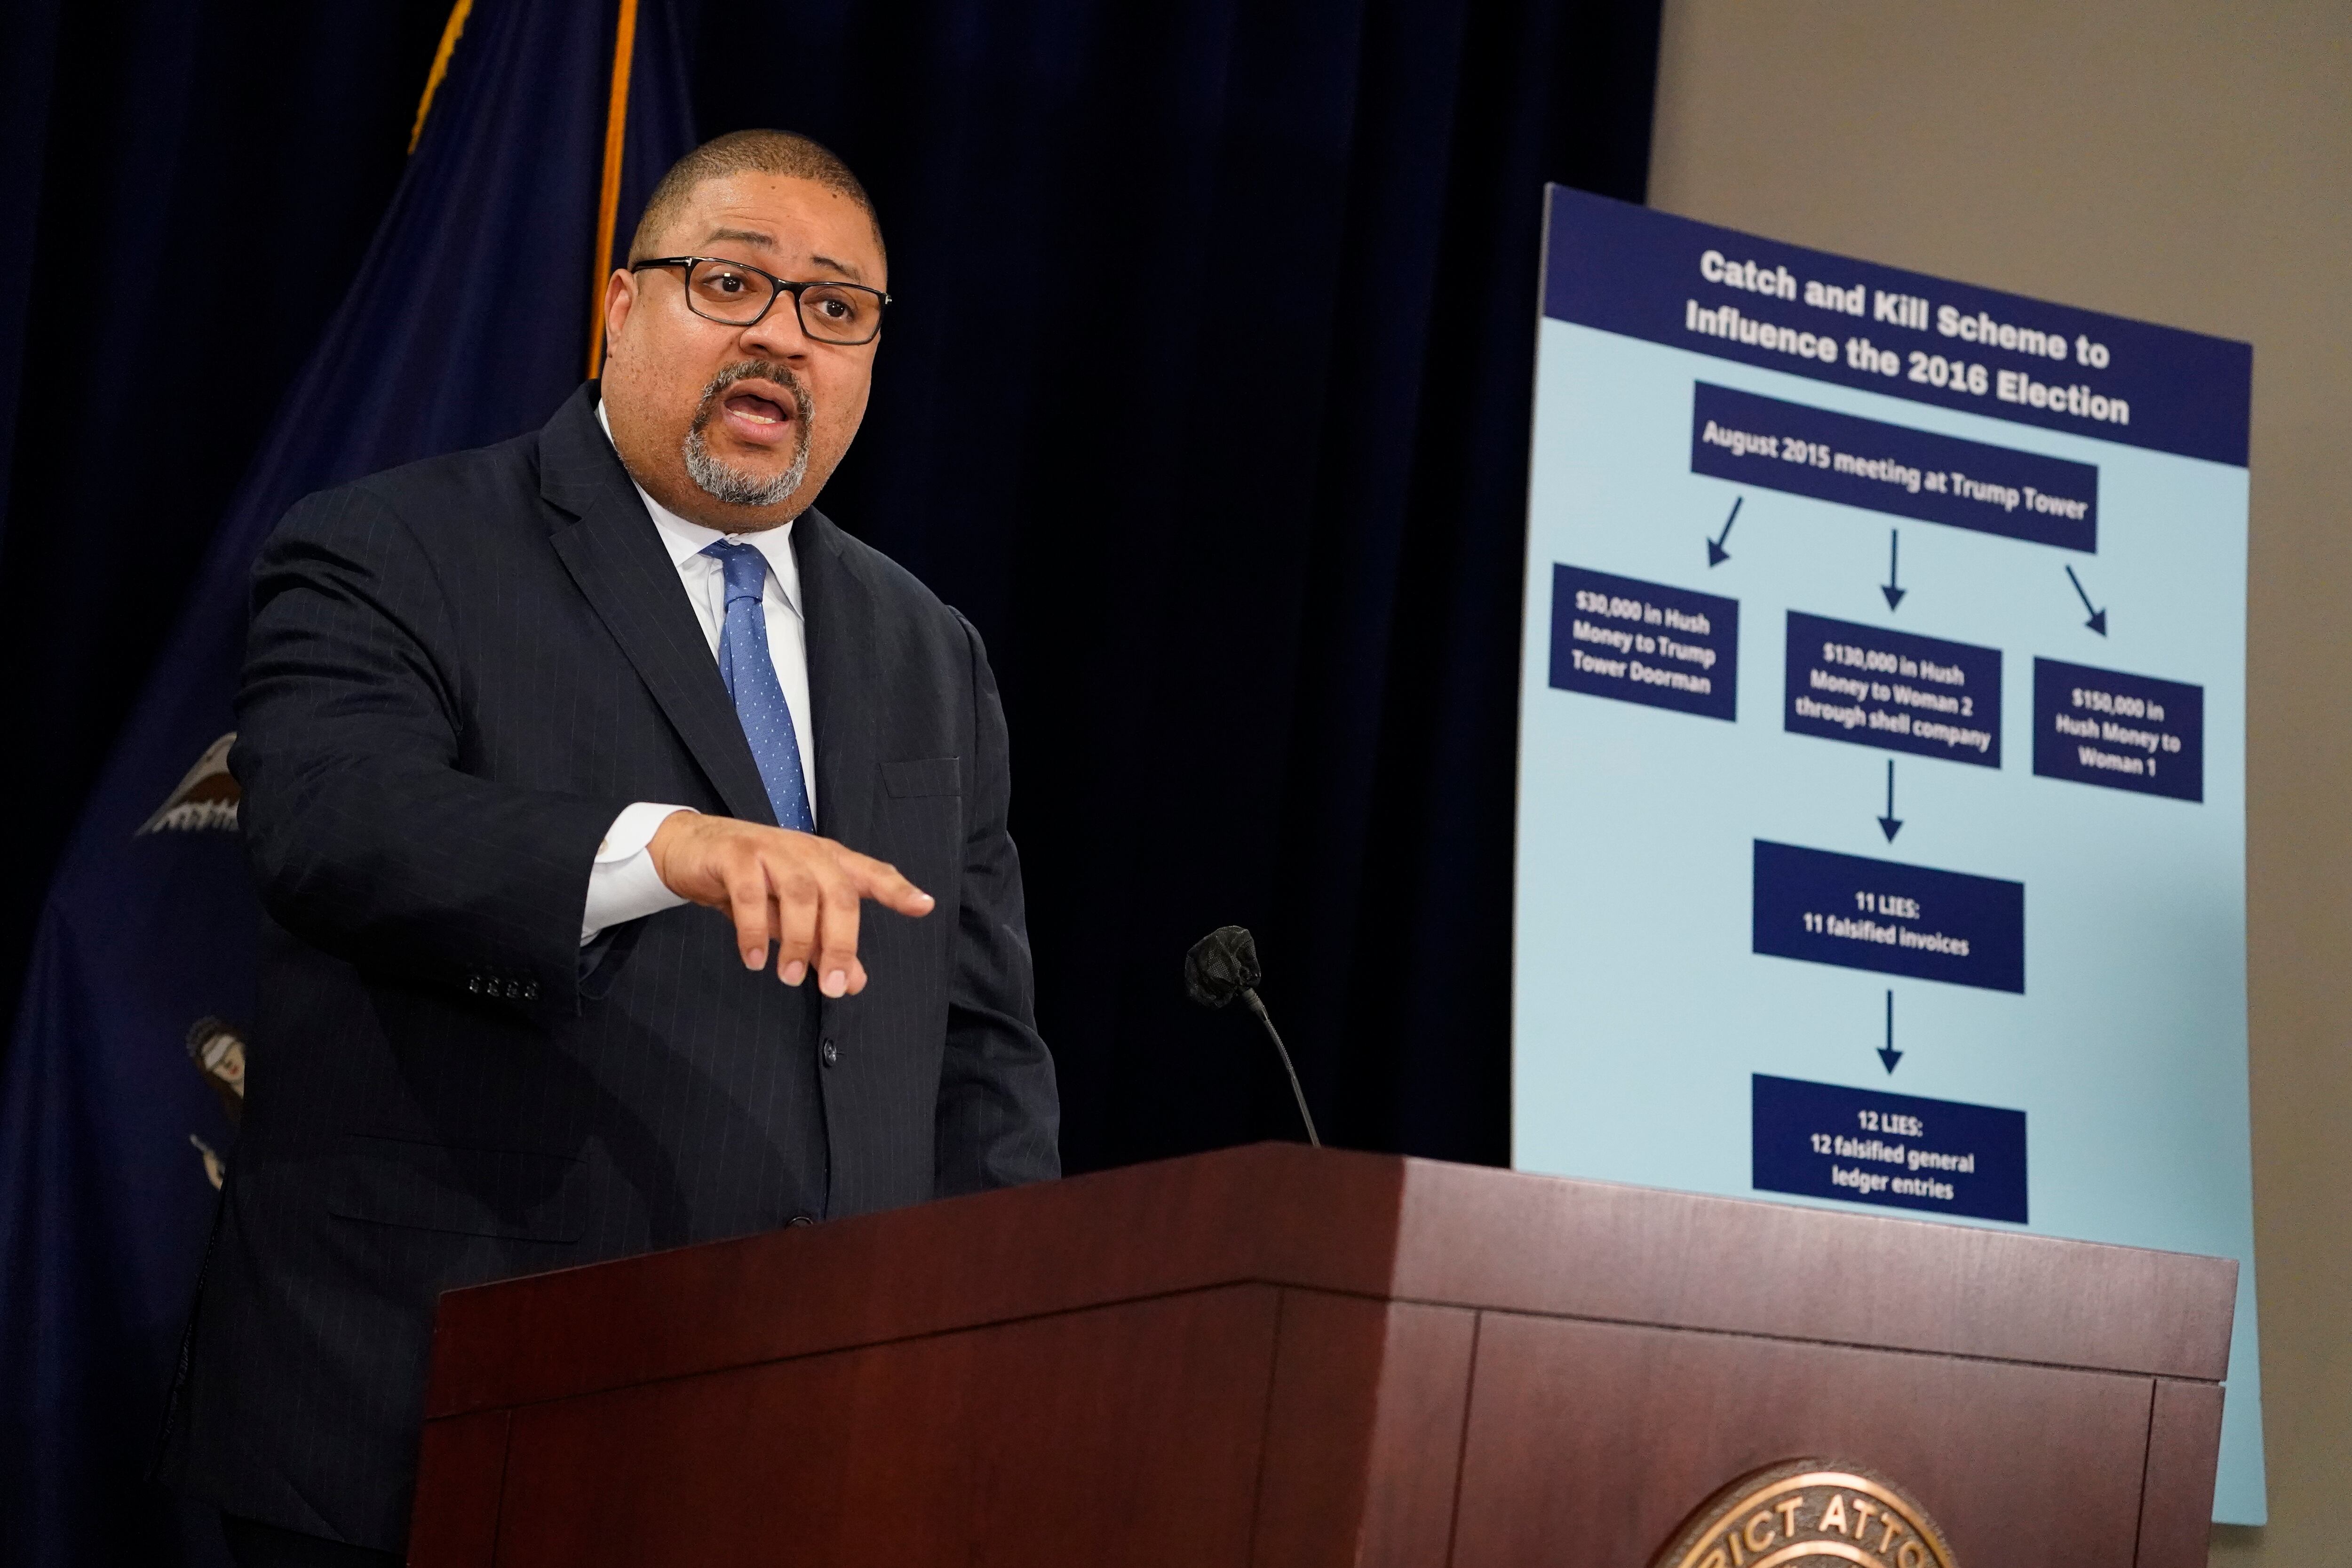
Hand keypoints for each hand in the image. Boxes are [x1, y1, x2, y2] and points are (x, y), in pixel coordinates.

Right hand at [647, 812, 932, 994]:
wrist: (691, 849)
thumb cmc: (751, 882)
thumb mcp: (790, 916)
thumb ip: (823, 945)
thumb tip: (854, 982)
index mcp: (827, 861)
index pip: (870, 873)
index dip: (897, 889)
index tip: (923, 906)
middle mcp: (805, 852)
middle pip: (838, 893)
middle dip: (840, 942)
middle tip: (832, 986)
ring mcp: (770, 849)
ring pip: (800, 892)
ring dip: (798, 940)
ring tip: (788, 976)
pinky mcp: (735, 855)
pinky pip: (750, 893)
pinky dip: (754, 929)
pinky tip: (755, 959)